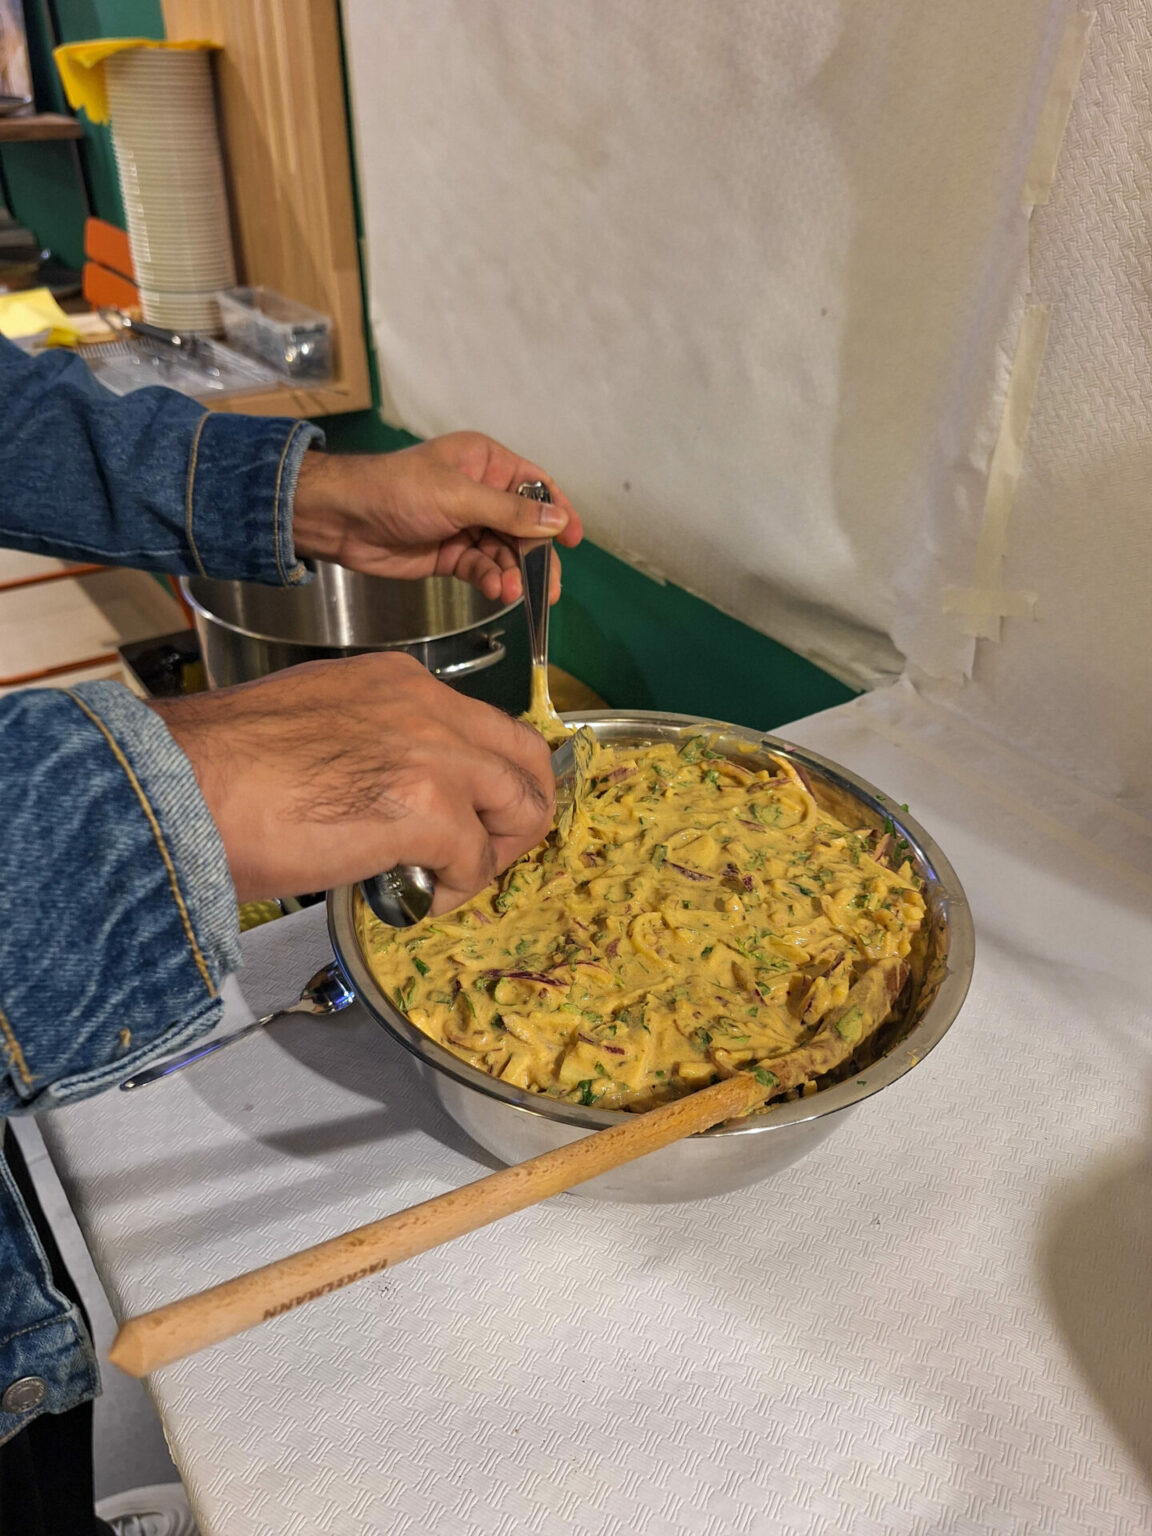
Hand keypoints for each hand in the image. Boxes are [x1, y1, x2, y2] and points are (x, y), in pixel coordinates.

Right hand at [150, 653, 554, 909]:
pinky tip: (415, 900)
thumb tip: (380, 793)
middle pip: (525, 756)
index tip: (466, 816)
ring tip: (449, 882)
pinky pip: (476, 860)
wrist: (176, 787)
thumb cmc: (217, 767)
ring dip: (495, 854)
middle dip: (517, 812)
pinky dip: (455, 891)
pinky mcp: (426, 808)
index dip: (484, 780)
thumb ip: (365, 745)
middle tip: (483, 853)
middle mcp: (425, 705)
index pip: (481, 725)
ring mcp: (432, 753)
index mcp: (396, 682)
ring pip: (520, 804)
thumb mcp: (310, 725)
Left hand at [291, 432, 582, 604]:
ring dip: (512, 574)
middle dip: (536, 557)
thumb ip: (510, 513)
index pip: (535, 487)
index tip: (574, 539)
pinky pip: (483, 569)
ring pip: (505, 554)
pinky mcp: (451, 555)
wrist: (343, 520)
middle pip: (524, 528)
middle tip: (548, 588)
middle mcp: (481, 493)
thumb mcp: (459, 497)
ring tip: (513, 593)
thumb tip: (558, 521)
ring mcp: (466, 526)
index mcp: (486, 463)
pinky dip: (491, 581)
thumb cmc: (397, 490)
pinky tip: (496, 591)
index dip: (557, 511)